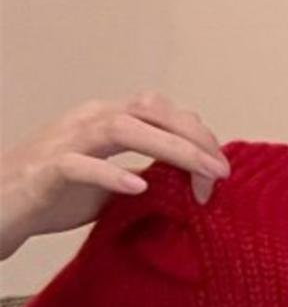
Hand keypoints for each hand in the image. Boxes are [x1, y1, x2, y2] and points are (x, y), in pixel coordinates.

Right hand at [1, 95, 229, 258]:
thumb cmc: (47, 197)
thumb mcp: (102, 187)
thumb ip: (137, 177)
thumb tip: (184, 188)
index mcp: (104, 118)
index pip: (160, 109)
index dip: (194, 133)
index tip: (219, 167)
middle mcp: (88, 119)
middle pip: (149, 108)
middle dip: (191, 135)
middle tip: (222, 170)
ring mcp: (65, 141)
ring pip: (123, 127)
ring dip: (168, 148)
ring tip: (200, 173)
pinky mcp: (46, 170)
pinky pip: (81, 164)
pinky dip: (113, 174)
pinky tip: (140, 188)